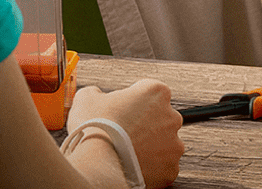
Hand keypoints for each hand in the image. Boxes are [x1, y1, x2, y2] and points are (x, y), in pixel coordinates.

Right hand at [68, 79, 183, 187]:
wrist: (98, 163)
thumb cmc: (94, 127)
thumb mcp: (87, 97)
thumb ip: (98, 93)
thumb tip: (98, 96)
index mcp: (156, 93)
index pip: (150, 92)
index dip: (134, 101)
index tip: (122, 111)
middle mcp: (171, 117)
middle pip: (161, 118)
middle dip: (145, 125)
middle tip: (123, 133)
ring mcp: (174, 145)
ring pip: (164, 144)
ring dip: (150, 147)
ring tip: (126, 151)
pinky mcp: (171, 169)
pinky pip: (162, 166)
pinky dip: (150, 167)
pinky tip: (132, 165)